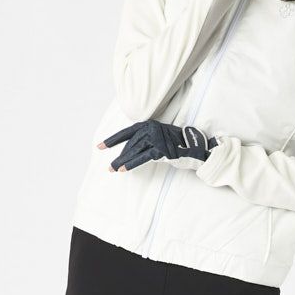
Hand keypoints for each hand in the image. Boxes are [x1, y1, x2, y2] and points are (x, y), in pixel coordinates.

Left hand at [97, 119, 213, 171]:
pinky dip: (131, 164)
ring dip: (122, 162)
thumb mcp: (159, 136)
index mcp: (148, 124)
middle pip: (130, 144)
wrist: (194, 147)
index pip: (126, 132)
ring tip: (113, 170)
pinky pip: (142, 158)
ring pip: (134, 151)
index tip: (100, 147)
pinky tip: (123, 170)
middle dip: (120, 157)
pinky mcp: (161, 149)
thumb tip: (129, 150)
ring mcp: (156, 138)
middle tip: (110, 168)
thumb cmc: (176, 143)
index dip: (112, 140)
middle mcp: (150, 128)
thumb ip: (145, 139)